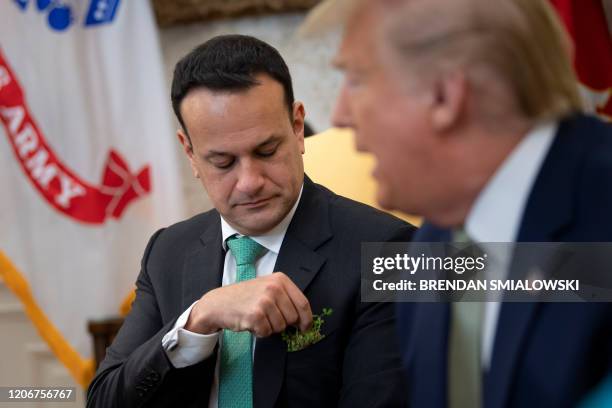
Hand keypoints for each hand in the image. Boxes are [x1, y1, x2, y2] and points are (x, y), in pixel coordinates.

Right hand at [185, 272, 311, 337]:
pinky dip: (259, 332)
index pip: (303, 303)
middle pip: (293, 318)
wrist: (219, 303)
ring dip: (269, 328)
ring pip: (280, 327)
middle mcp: (274, 288)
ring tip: (257, 317)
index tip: (306, 328)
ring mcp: (265, 301)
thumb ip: (286, 298)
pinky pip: (267, 332)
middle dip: (282, 324)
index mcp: (280, 279)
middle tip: (268, 318)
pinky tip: (250, 322)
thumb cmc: (245, 297)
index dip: (307, 319)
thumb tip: (304, 319)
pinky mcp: (256, 315)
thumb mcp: (267, 288)